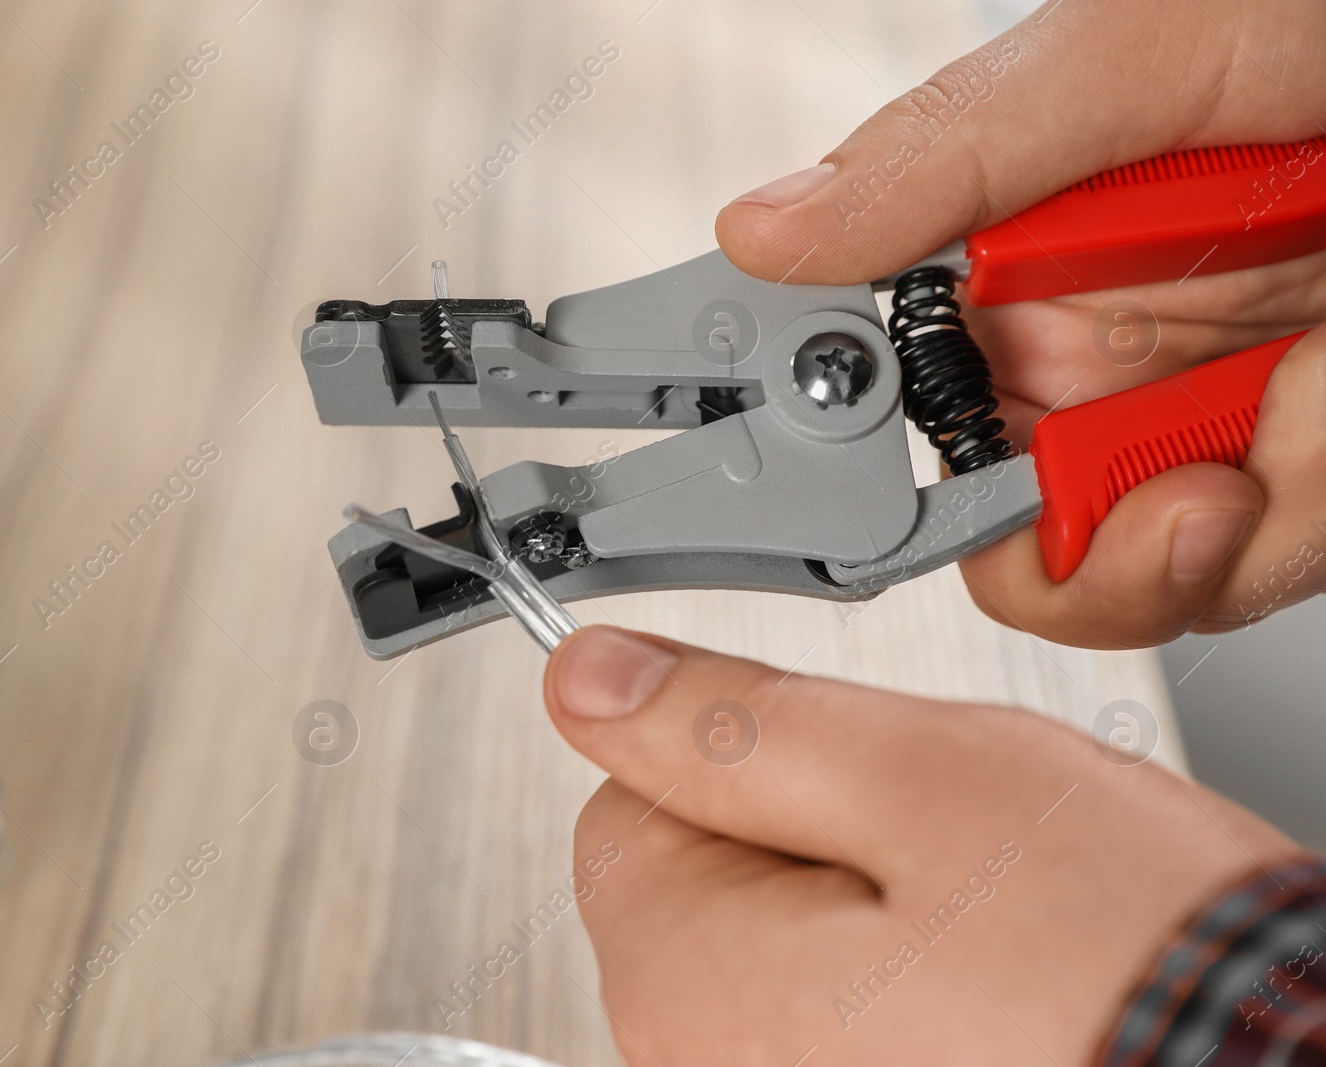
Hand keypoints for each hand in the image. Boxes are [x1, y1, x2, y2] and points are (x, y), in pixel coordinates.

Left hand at [545, 627, 1299, 1066]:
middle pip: (714, 874)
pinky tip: (1006, 987)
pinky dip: (914, 986)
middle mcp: (698, 1063)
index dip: (752, 750)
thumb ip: (731, 724)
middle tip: (955, 849)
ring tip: (1003, 925)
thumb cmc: (1129, 969)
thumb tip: (593, 681)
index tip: (850, 762)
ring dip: (883, 910)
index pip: (631, 791)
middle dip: (826, 833)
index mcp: (683, 967)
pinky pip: (848, 1017)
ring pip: (792, 945)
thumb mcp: (918, 777)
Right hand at [714, 0, 1325, 647]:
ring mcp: (1197, 419)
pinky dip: (1303, 512)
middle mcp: (1091, 353)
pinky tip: (1318, 414)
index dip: (864, 475)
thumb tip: (767, 227)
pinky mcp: (1300, 471)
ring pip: (1140, 579)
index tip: (873, 505)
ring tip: (1292, 404)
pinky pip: (1260, 563)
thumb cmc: (1319, 17)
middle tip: (1168, 473)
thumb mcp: (1139, 51)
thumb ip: (947, 154)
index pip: (887, 409)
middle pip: (1010, 536)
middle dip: (1083, 540)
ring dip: (1225, 524)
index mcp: (1013, 260)